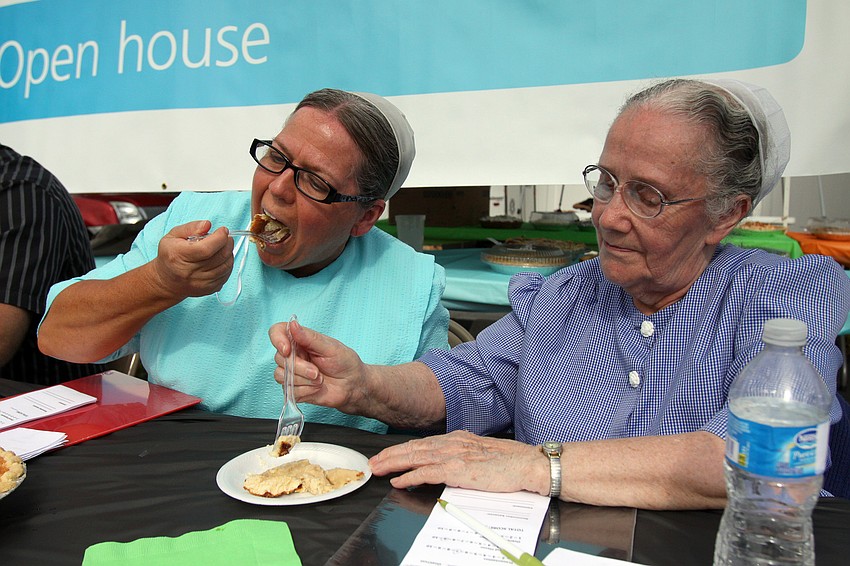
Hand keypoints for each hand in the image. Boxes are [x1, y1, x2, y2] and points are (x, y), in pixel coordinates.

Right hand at [151, 220, 234, 298]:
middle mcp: (189, 272)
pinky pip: (226, 275)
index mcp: (179, 256)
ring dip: (229, 254)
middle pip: (219, 257)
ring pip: (225, 267)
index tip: (223, 230)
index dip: (219, 238)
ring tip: (224, 246)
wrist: (167, 281)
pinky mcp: (208, 289)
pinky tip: (222, 258)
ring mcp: (200, 283)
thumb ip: (190, 227)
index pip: (206, 249)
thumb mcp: (173, 236)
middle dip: (227, 243)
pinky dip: (228, 265)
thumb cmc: (170, 256)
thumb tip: (207, 225)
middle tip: (226, 237)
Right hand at [268, 319, 368, 411]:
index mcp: (300, 340)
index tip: (287, 350)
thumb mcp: (331, 348)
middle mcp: (293, 355)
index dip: (278, 340)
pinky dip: (305, 391)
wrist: (353, 385)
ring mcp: (292, 372)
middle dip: (299, 367)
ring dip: (303, 380)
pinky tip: (317, 388)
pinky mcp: (294, 389)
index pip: (277, 332)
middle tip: (317, 372)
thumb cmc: (345, 362)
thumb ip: (310, 338)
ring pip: (281, 375)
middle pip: (279, 358)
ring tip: (320, 380)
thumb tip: (293, 324)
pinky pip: (289, 391)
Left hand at [369, 430, 548, 495]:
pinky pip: (427, 472)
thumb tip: (444, 465)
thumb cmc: (508, 462)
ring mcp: (454, 455)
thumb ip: (460, 456)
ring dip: (393, 463)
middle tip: (372, 462)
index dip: (402, 449)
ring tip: (377, 469)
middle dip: (390, 455)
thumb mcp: (479, 453)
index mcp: (457, 438)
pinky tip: (398, 480)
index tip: (387, 455)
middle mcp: (452, 443)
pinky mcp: (458, 469)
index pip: (422, 443)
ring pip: (415, 457)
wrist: (526, 463)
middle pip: (413, 447)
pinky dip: (410, 475)